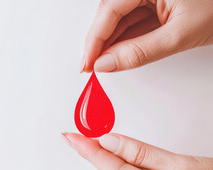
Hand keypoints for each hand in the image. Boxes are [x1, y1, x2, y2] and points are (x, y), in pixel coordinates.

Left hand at [62, 133, 212, 169]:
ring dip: (103, 158)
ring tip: (84, 142)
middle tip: (72, 137)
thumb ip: (144, 153)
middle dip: (91, 155)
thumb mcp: (185, 164)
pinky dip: (120, 162)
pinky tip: (110, 153)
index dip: (91, 153)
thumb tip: (110, 142)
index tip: (73, 138)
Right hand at [81, 0, 212, 72]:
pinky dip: (126, 38)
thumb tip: (107, 64)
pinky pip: (133, 19)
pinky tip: (121, 53)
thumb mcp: (180, 33)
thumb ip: (140, 51)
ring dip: (112, 41)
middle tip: (92, 66)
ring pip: (119, 17)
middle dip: (100, 42)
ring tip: (107, 63)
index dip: (94, 40)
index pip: (109, 11)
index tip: (86, 63)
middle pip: (110, 13)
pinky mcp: (155, 0)